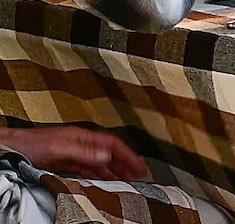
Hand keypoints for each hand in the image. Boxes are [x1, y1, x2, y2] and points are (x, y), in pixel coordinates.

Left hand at [0, 126, 146, 180]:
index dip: (128, 155)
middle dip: (125, 163)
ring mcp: (73, 153)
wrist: (11, 148)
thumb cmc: (31, 144)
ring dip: (114, 170)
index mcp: (83, 136)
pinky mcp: (65, 163)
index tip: (139, 166)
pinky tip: (102, 181)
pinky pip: (88, 170)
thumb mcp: (61, 147)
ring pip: (100, 162)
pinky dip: (99, 175)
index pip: (113, 144)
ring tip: (125, 179)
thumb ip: (84, 151)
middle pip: (109, 153)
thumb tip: (106, 154)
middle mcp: (81, 144)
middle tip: (139, 174)